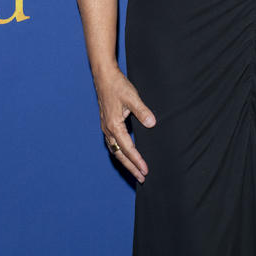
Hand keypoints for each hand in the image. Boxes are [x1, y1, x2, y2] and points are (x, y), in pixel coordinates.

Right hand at [95, 67, 155, 182]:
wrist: (104, 77)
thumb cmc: (117, 86)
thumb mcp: (132, 97)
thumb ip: (142, 111)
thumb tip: (151, 124)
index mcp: (113, 125)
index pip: (127, 148)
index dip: (137, 160)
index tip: (145, 170)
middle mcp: (108, 130)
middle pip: (120, 155)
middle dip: (131, 167)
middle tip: (141, 178)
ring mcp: (106, 128)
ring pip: (115, 151)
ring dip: (126, 162)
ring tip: (135, 171)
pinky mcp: (107, 124)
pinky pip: (113, 144)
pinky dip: (120, 153)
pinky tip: (126, 155)